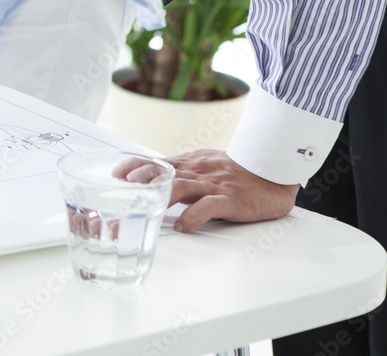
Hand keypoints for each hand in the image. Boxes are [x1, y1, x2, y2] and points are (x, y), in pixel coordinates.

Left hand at [118, 149, 298, 232]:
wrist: (272, 169)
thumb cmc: (236, 171)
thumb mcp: (202, 165)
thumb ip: (179, 172)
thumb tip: (153, 180)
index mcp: (188, 164)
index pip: (154, 162)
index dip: (133, 167)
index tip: (115, 176)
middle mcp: (196, 172)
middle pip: (161, 175)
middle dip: (138, 188)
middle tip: (120, 204)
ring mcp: (213, 184)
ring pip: (181, 186)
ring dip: (160, 198)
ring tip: (144, 209)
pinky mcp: (231, 198)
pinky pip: (210, 205)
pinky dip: (195, 214)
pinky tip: (184, 224)